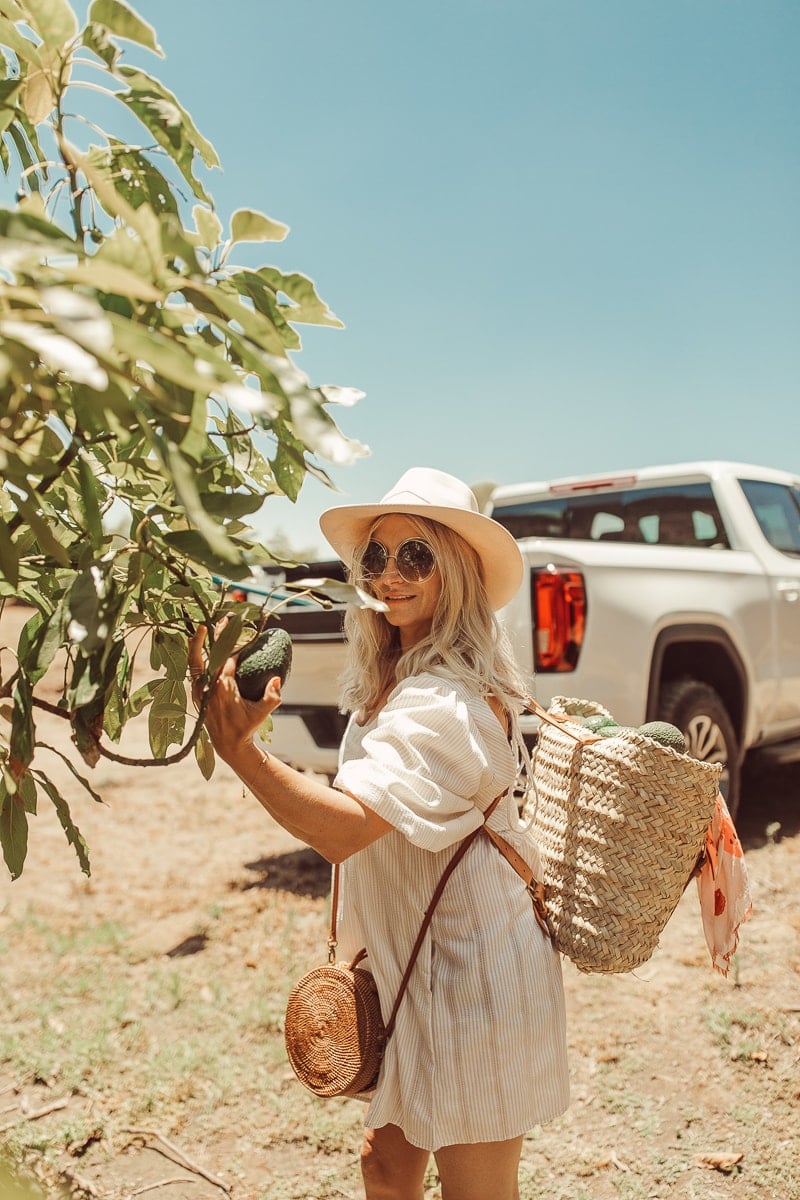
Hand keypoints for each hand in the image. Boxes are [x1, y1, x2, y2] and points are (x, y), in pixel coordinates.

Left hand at [188, 623, 283, 759]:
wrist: (228, 744)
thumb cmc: (246, 727)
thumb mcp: (262, 713)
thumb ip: (272, 696)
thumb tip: (277, 678)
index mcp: (223, 688)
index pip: (228, 658)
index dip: (236, 643)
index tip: (245, 630)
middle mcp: (208, 686)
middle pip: (210, 653)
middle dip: (218, 634)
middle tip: (226, 619)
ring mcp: (199, 689)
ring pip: (195, 660)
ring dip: (201, 642)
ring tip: (208, 626)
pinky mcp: (196, 692)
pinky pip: (193, 669)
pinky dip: (196, 655)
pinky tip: (200, 645)